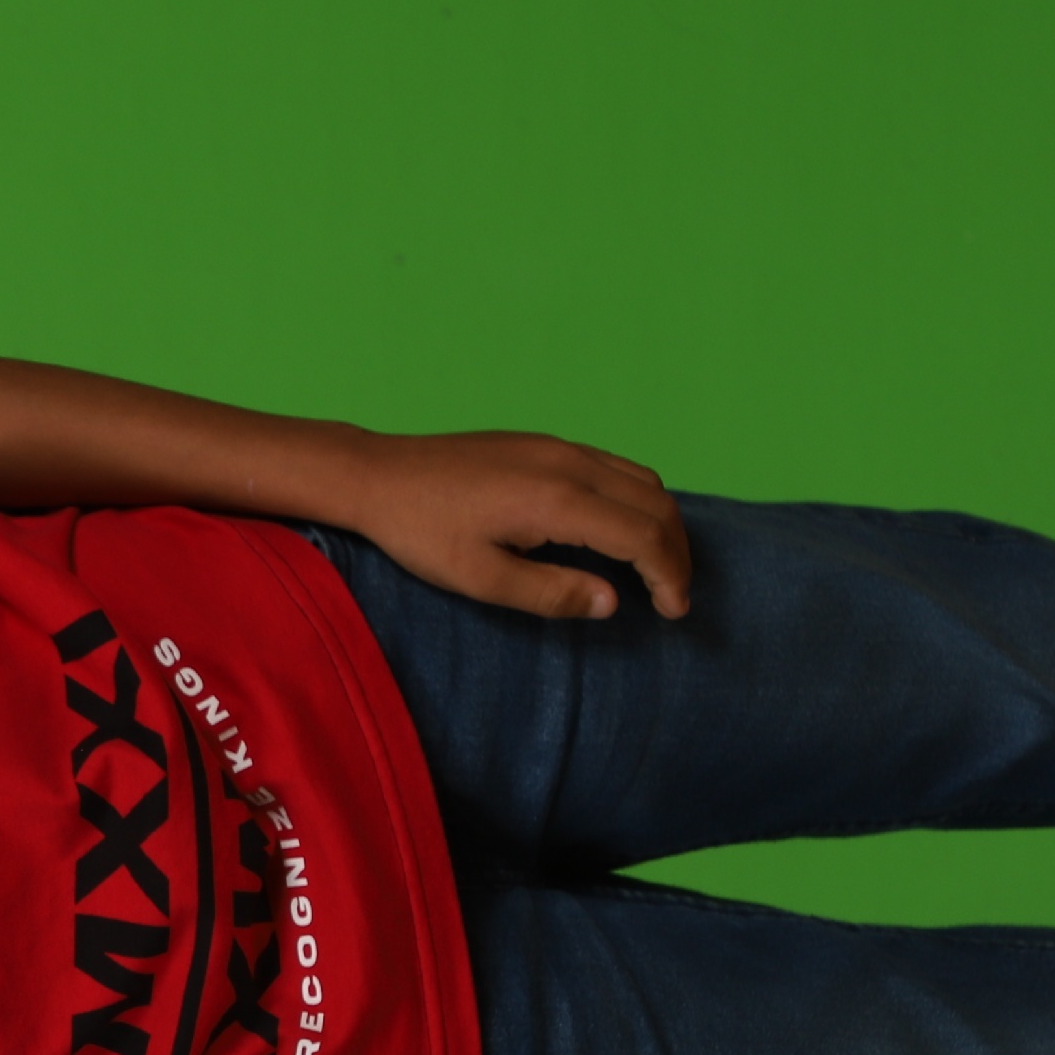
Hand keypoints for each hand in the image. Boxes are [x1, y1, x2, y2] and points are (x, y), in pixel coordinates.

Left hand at [352, 429, 695, 620]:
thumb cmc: (421, 531)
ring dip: (661, 523)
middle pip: (656, 504)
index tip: (673, 611)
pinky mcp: (546, 443)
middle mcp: (569, 464)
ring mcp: (559, 447)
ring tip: (656, 568)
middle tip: (672, 595)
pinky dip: (637, 500)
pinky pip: (615, 466)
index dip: (669, 576)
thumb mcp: (481, 579)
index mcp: (558, 499)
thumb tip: (612, 601)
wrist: (378, 475)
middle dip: (675, 552)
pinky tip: (622, 531)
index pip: (644, 536)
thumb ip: (551, 593)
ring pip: (642, 480)